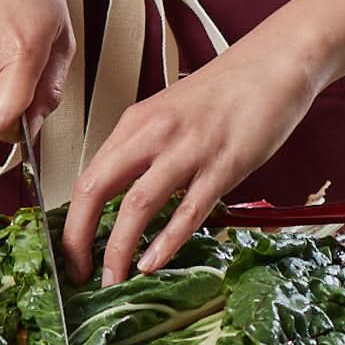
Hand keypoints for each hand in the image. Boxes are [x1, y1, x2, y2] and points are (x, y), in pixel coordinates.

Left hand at [60, 38, 317, 285]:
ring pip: (137, 205)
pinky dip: (167, 241)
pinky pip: (188, 209)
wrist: (273, 64)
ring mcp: (188, 149)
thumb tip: (120, 196)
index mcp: (135, 123)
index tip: (71, 253)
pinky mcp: (224, 164)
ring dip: (118, 249)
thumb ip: (144, 151)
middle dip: (79, 238)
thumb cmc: (224, 94)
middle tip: (79, 273)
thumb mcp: (169, 117)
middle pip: (96, 190)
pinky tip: (152, 263)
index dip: (71, 221)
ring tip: (112, 280)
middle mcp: (153, 134)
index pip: (87, 178)